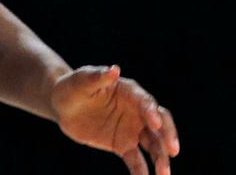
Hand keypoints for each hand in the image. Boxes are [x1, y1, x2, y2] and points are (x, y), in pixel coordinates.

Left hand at [52, 64, 179, 174]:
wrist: (62, 105)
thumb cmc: (73, 86)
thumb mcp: (81, 81)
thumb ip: (98, 77)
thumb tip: (114, 69)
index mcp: (130, 92)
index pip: (146, 102)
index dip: (151, 112)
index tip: (155, 124)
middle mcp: (137, 111)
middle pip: (159, 124)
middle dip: (168, 136)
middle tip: (173, 150)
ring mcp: (132, 130)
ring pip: (153, 145)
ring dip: (161, 158)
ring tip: (164, 174)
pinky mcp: (123, 145)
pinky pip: (136, 160)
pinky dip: (142, 171)